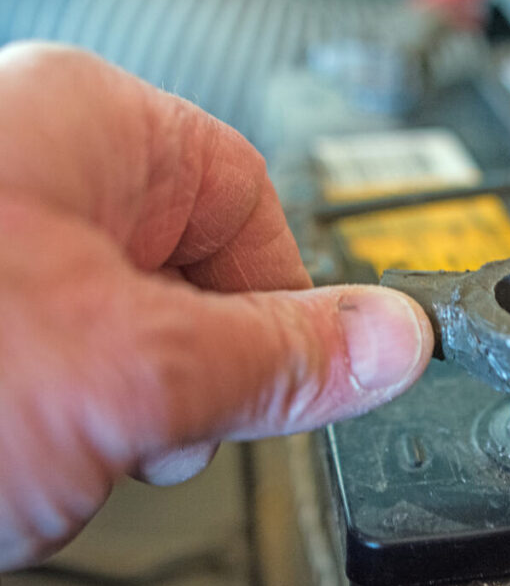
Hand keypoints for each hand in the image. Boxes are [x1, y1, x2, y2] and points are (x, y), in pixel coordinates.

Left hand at [0, 43, 431, 568]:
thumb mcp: (132, 372)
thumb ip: (281, 358)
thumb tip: (395, 343)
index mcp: (93, 127)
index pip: (255, 202)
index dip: (285, 302)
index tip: (290, 380)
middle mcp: (32, 168)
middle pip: (186, 276)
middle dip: (186, 376)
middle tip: (159, 428)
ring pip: (114, 342)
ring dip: (109, 417)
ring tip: (57, 452)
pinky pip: (48, 370)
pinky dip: (47, 430)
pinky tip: (14, 458)